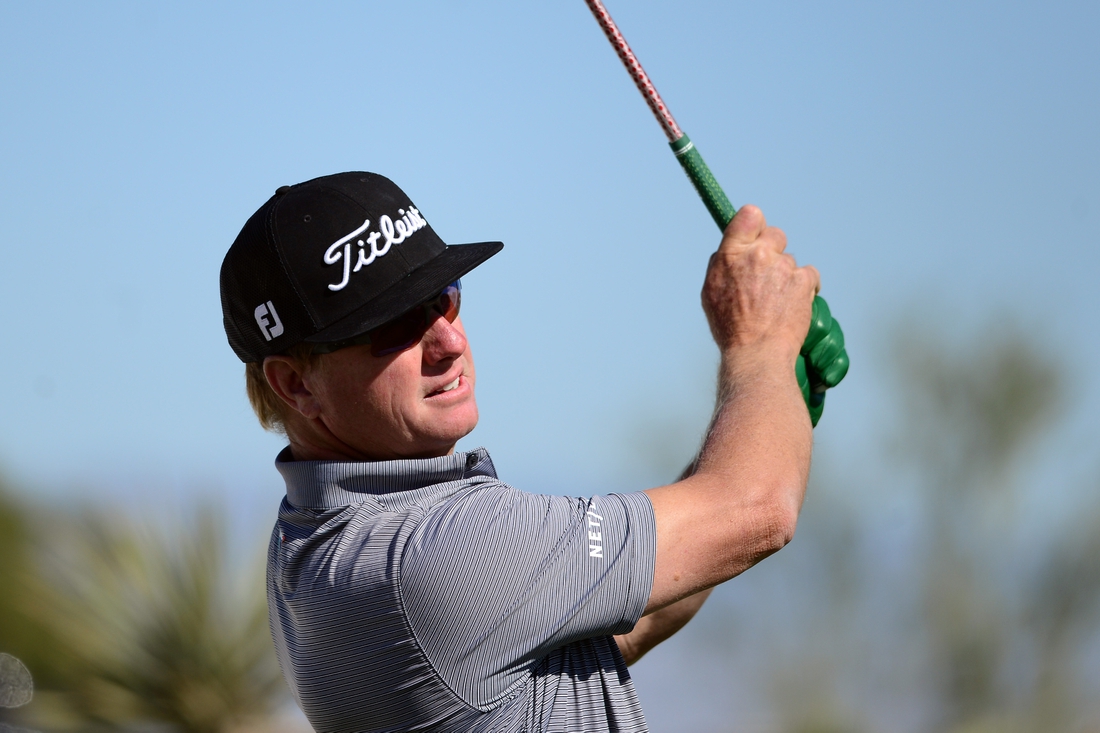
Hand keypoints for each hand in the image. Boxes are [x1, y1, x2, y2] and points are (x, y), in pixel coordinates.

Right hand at [702, 205, 819, 362]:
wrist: (757, 352)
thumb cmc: (731, 327)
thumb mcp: (710, 292)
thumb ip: (721, 265)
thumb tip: (730, 251)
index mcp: (731, 254)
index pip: (749, 215)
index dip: (755, 225)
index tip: (757, 237)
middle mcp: (757, 254)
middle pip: (775, 234)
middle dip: (774, 251)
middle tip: (768, 276)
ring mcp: (782, 266)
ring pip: (791, 260)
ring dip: (787, 276)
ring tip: (777, 302)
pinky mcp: (803, 280)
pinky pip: (809, 274)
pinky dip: (805, 287)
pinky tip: (794, 304)